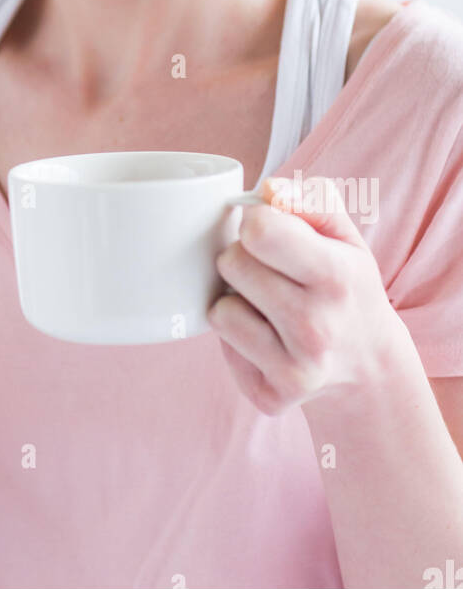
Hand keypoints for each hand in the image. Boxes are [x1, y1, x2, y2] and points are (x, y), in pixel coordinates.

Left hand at [206, 175, 405, 415]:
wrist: (369, 366)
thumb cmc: (346, 286)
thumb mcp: (344, 236)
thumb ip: (310, 200)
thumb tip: (268, 190)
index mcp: (337, 277)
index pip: (259, 229)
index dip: (257, 222)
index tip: (272, 233)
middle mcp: (317, 328)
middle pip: (231, 263)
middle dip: (244, 259)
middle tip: (274, 273)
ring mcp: (294, 369)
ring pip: (219, 308)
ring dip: (237, 300)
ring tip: (270, 305)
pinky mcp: (271, 397)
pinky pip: (222, 344)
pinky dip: (238, 336)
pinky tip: (267, 337)